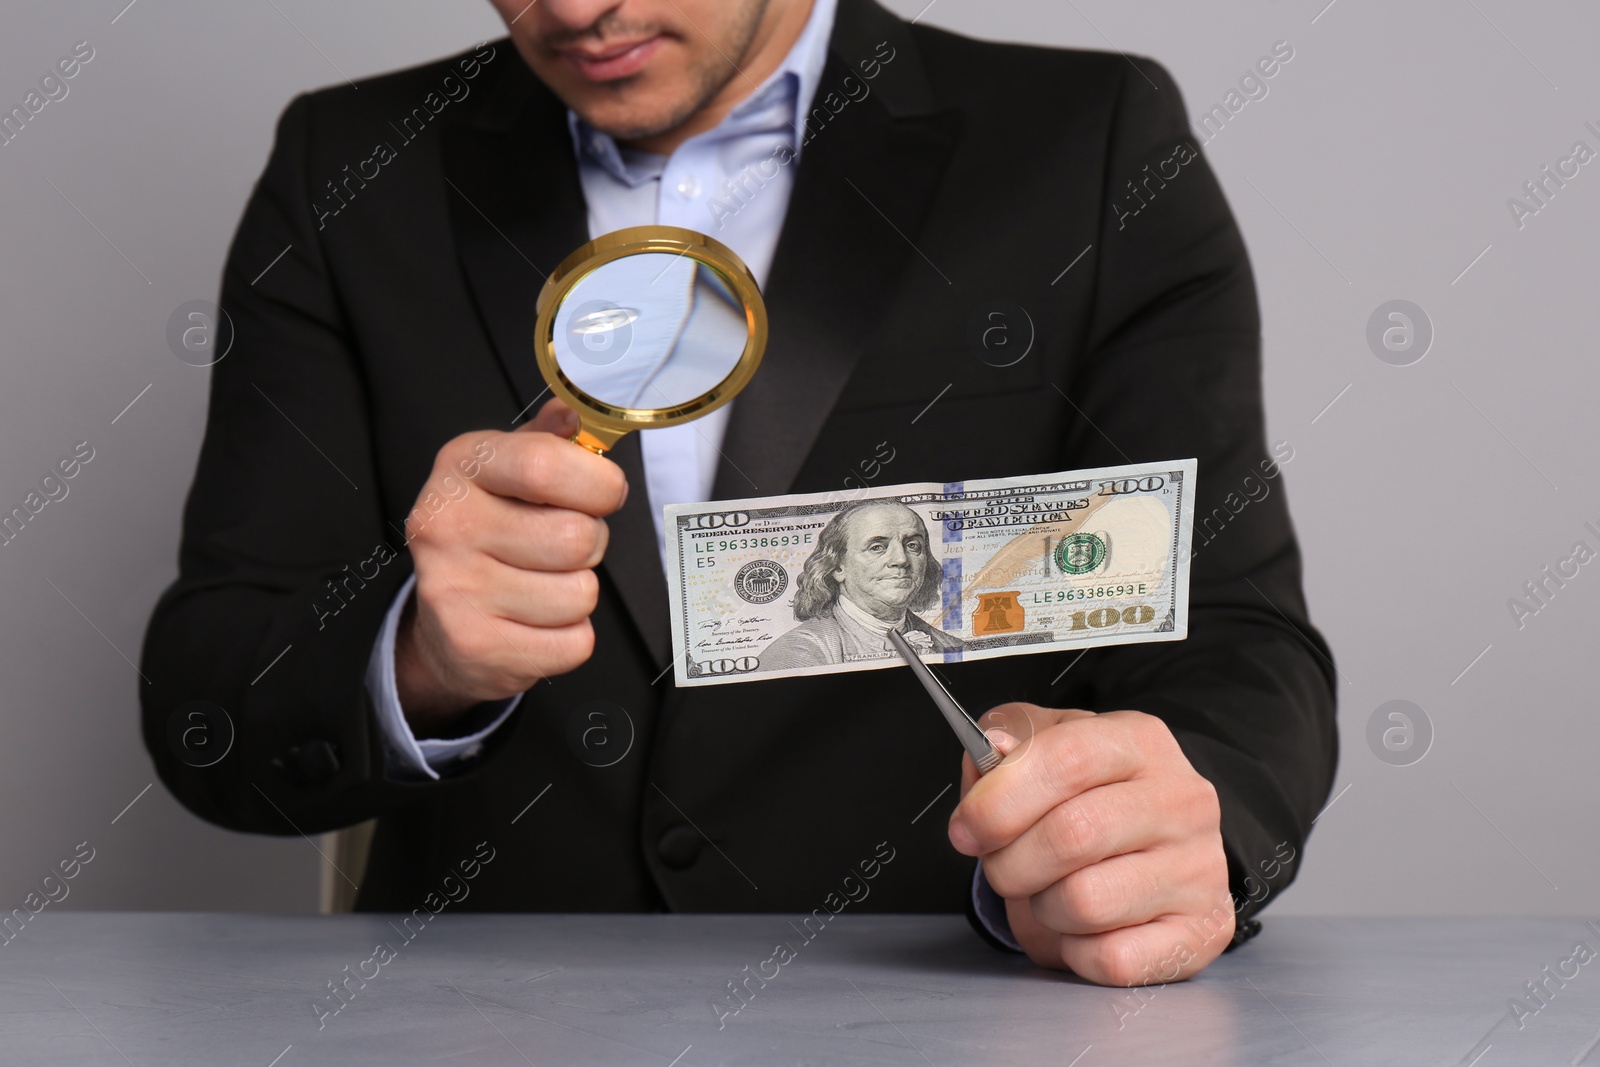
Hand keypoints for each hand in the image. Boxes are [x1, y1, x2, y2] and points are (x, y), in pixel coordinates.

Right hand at [395, 399, 626, 734]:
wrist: (442, 628)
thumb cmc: (489, 537)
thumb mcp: (508, 472)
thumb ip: (548, 440)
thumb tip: (576, 411)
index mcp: (462, 468)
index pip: (546, 466)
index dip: (598, 483)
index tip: (604, 492)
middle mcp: (448, 526)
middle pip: (576, 537)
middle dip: (591, 544)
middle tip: (565, 547)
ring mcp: (456, 591)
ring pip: (580, 594)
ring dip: (578, 593)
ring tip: (545, 585)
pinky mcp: (476, 646)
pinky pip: (574, 643)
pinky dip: (571, 638)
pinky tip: (537, 623)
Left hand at [947, 704, 1233, 986]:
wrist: (1162, 846)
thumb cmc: (1092, 795)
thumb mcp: (1047, 746)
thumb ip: (1005, 740)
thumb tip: (990, 751)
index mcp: (1140, 742)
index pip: (1066, 759)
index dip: (1000, 799)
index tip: (966, 828)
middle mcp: (1181, 800)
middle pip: (1072, 835)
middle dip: (1010, 863)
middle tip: (1002, 867)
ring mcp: (1199, 868)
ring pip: (1087, 902)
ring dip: (1044, 908)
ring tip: (1050, 892)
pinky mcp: (1203, 931)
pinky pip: (1112, 958)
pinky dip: (1076, 951)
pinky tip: (1082, 928)